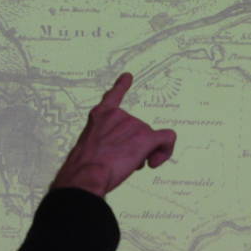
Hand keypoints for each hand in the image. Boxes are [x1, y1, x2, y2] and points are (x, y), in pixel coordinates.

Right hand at [50, 73, 176, 197]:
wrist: (86, 173)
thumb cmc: (84, 168)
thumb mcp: (88, 147)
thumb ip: (105, 142)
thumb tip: (124, 153)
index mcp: (100, 116)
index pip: (112, 96)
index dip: (121, 86)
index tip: (127, 77)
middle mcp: (118, 115)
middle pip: (138, 129)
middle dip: (134, 147)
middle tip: (122, 162)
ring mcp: (133, 124)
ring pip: (151, 139)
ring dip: (144, 155)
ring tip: (127, 166)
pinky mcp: (146, 137)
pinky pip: (166, 138)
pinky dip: (166, 149)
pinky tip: (155, 161)